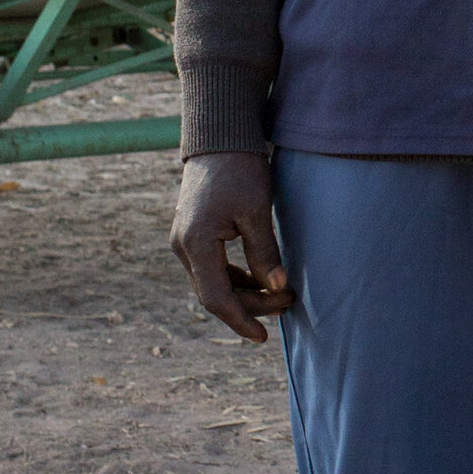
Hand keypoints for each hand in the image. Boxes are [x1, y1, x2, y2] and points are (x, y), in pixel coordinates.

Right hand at [171, 150, 292, 341]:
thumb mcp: (256, 210)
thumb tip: (277, 288)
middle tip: (289, 301)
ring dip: (245, 293)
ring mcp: (185, 240)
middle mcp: (183, 246)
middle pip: (215, 294)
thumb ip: (264, 252)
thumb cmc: (239, 169)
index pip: (216, 298)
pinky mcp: (193, 234)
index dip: (241, 320)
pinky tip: (261, 279)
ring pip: (214, 283)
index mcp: (196, 243)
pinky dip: (237, 278)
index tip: (263, 336)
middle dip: (251, 305)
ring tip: (281, 293)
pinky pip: (213, 268)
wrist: (219, 137)